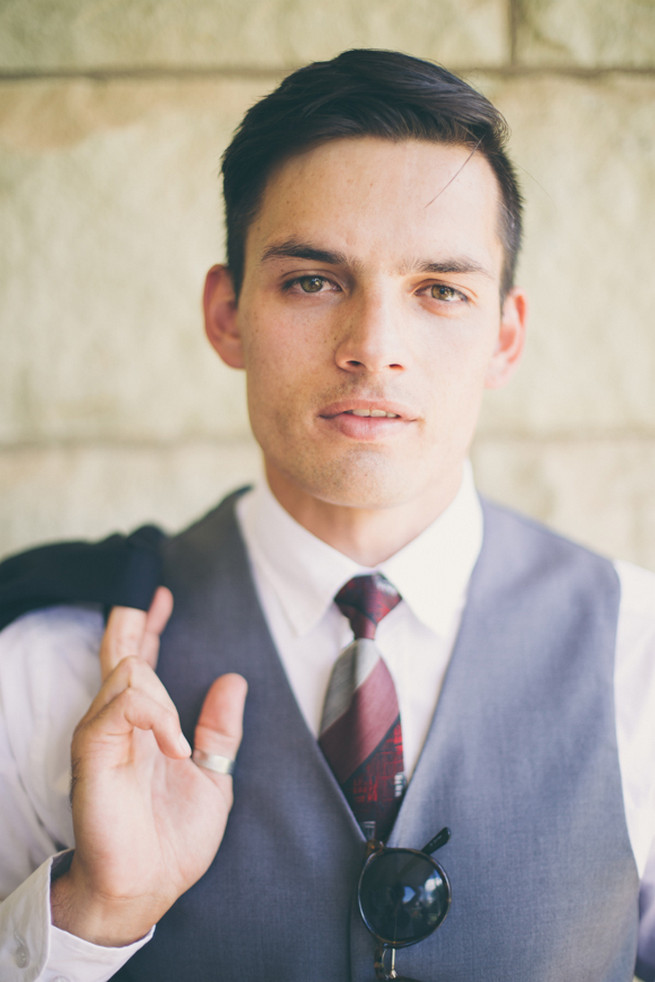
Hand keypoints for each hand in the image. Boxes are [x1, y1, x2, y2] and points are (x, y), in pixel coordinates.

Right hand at [51, 587, 247, 945]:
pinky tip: (174, 744)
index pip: (139, 660)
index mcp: (144, 726)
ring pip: (128, 671)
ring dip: (163, 695)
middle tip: (148, 596)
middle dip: (134, 620)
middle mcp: (118, 723)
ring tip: (179, 741)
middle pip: (120, 652)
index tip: (161, 595)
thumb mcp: (212, 776)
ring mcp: (102, 734)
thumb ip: (219, 730)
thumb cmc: (174, 838)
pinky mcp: (93, 751)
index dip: (147, 625)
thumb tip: (234, 680)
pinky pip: (121, 704)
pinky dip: (155, 714)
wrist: (149, 885)